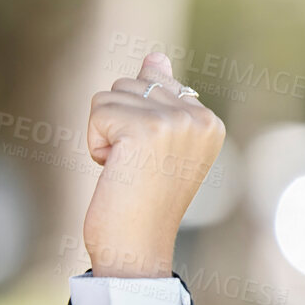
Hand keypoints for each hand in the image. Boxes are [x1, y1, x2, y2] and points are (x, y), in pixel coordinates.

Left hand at [82, 52, 223, 277]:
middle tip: (135, 169)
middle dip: (117, 126)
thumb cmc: (142, 203)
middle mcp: (199, 117)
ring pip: (109, 96)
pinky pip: (98, 112)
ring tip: (126, 170)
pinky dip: (95, 144)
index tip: (150, 164)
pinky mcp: (145, 128)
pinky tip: (115, 171)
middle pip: (128, 85)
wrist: (136, 249)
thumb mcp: (156, 145)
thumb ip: (159, 98)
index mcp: (209, 121)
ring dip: (104, 135)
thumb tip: (154, 55)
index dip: (134, 125)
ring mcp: (175, 121)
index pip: (153, 84)